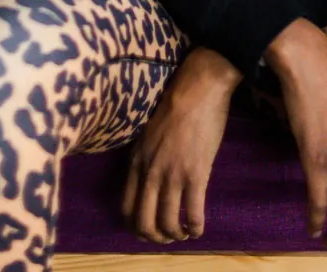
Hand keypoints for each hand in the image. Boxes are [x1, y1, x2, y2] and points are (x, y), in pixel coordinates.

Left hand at [121, 46, 239, 243]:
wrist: (198, 88)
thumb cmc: (175, 104)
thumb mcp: (147, 133)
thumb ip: (145, 157)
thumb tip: (148, 177)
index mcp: (136, 161)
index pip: (126, 207)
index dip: (136, 226)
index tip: (149, 229)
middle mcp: (150, 172)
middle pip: (144, 222)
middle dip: (155, 237)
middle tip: (167, 238)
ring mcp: (173, 175)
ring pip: (168, 223)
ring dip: (176, 235)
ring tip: (185, 234)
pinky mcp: (196, 174)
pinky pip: (193, 213)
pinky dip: (196, 228)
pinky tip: (199, 228)